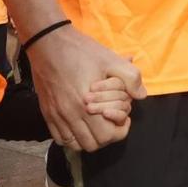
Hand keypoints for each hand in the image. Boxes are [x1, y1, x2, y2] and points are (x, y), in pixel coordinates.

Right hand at [26, 27, 145, 150]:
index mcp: (87, 104)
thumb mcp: (111, 59)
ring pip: (74, 144)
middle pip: (92, 144)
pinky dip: (71, 137)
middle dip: (106, 136)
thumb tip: (141, 95)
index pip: (107, 136)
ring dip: (88, 139)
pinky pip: (59, 137)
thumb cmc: (81, 51)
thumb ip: (131, 77)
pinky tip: (79, 124)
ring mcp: (56, 115)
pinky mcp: (46, 112)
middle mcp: (70, 114)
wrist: (48, 42)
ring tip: (96, 124)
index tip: (123, 119)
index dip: (120, 130)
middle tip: (111, 122)